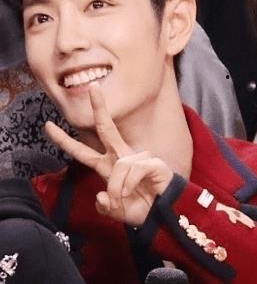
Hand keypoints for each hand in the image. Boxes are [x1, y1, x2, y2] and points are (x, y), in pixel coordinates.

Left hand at [44, 82, 172, 226]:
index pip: (84, 151)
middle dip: (99, 107)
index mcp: (109, 167)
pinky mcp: (151, 162)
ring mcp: (138, 158)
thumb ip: (105, 207)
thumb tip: (102, 195)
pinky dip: (129, 186)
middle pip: (107, 128)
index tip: (48, 125)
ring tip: (124, 200)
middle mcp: (121, 158)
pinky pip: (133, 170)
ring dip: (117, 189)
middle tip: (93, 86)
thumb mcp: (117, 212)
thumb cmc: (142, 209)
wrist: (164, 214)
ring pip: (118, 166)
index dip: (65, 140)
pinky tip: (136, 192)